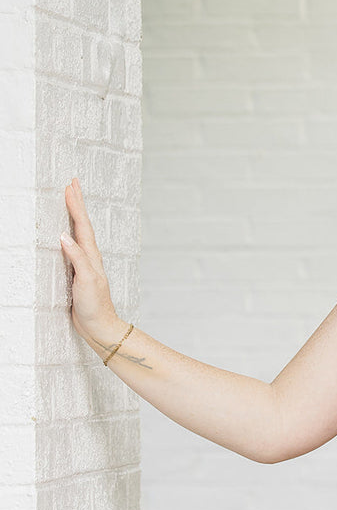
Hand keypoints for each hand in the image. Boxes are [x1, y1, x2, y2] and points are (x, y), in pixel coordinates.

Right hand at [60, 178, 122, 343]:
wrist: (99, 326)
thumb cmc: (95, 306)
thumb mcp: (86, 281)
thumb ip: (77, 258)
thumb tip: (64, 236)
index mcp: (91, 256)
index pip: (82, 225)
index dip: (76, 206)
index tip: (71, 186)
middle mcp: (89, 257)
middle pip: (82, 225)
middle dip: (77, 204)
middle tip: (72, 183)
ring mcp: (84, 265)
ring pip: (78, 233)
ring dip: (74, 216)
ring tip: (70, 200)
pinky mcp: (77, 274)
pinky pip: (72, 247)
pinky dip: (68, 234)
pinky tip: (64, 234)